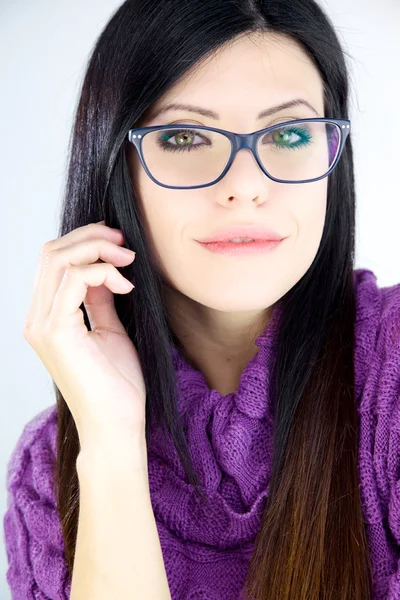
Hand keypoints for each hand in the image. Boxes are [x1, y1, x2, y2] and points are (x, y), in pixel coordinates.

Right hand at [23, 220, 145, 446]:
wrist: (116, 425)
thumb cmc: (116, 384)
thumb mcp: (109, 329)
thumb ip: (99, 299)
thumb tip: (103, 269)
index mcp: (46, 316)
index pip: (53, 260)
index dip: (84, 241)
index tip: (119, 243)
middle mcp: (37, 318)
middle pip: (52, 252)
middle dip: (91, 237)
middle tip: (124, 243)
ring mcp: (42, 325)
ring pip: (59, 259)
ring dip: (98, 250)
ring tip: (128, 260)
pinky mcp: (56, 332)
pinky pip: (74, 280)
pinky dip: (102, 272)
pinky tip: (125, 285)